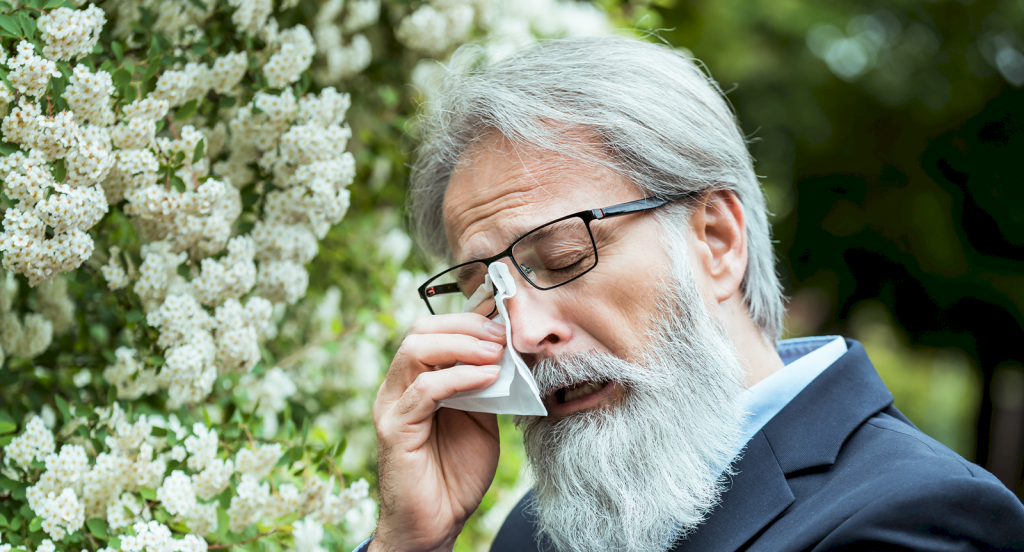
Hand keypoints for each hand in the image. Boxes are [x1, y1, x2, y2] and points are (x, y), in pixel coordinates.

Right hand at [370, 313, 506, 551]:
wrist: (437, 523)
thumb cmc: (456, 474)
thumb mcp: (480, 419)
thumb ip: (485, 387)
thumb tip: (505, 352)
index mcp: (415, 381)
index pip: (431, 330)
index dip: (467, 319)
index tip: (503, 322)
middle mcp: (397, 388)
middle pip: (419, 331)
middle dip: (465, 326)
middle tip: (501, 336)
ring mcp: (392, 406)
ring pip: (415, 351)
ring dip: (462, 345)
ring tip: (495, 354)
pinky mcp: (394, 429)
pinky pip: (424, 390)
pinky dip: (459, 377)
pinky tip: (487, 378)